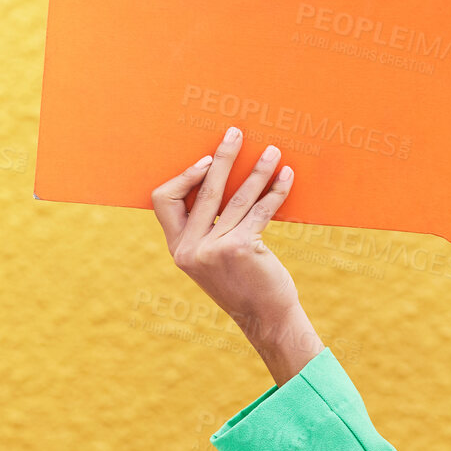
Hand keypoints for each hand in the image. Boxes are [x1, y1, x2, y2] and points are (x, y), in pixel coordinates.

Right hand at [151, 126, 322, 382]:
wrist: (265, 318)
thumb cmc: (243, 284)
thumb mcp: (211, 259)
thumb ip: (204, 231)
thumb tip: (213, 183)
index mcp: (177, 248)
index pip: (163, 200)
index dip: (184, 177)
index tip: (206, 161)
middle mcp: (189, 248)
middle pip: (204, 189)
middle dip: (222, 156)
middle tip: (235, 132)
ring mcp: (213, 249)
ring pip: (237, 197)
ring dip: (257, 170)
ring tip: (272, 151)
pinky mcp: (240, 248)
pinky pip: (260, 210)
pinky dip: (276, 191)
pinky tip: (287, 176)